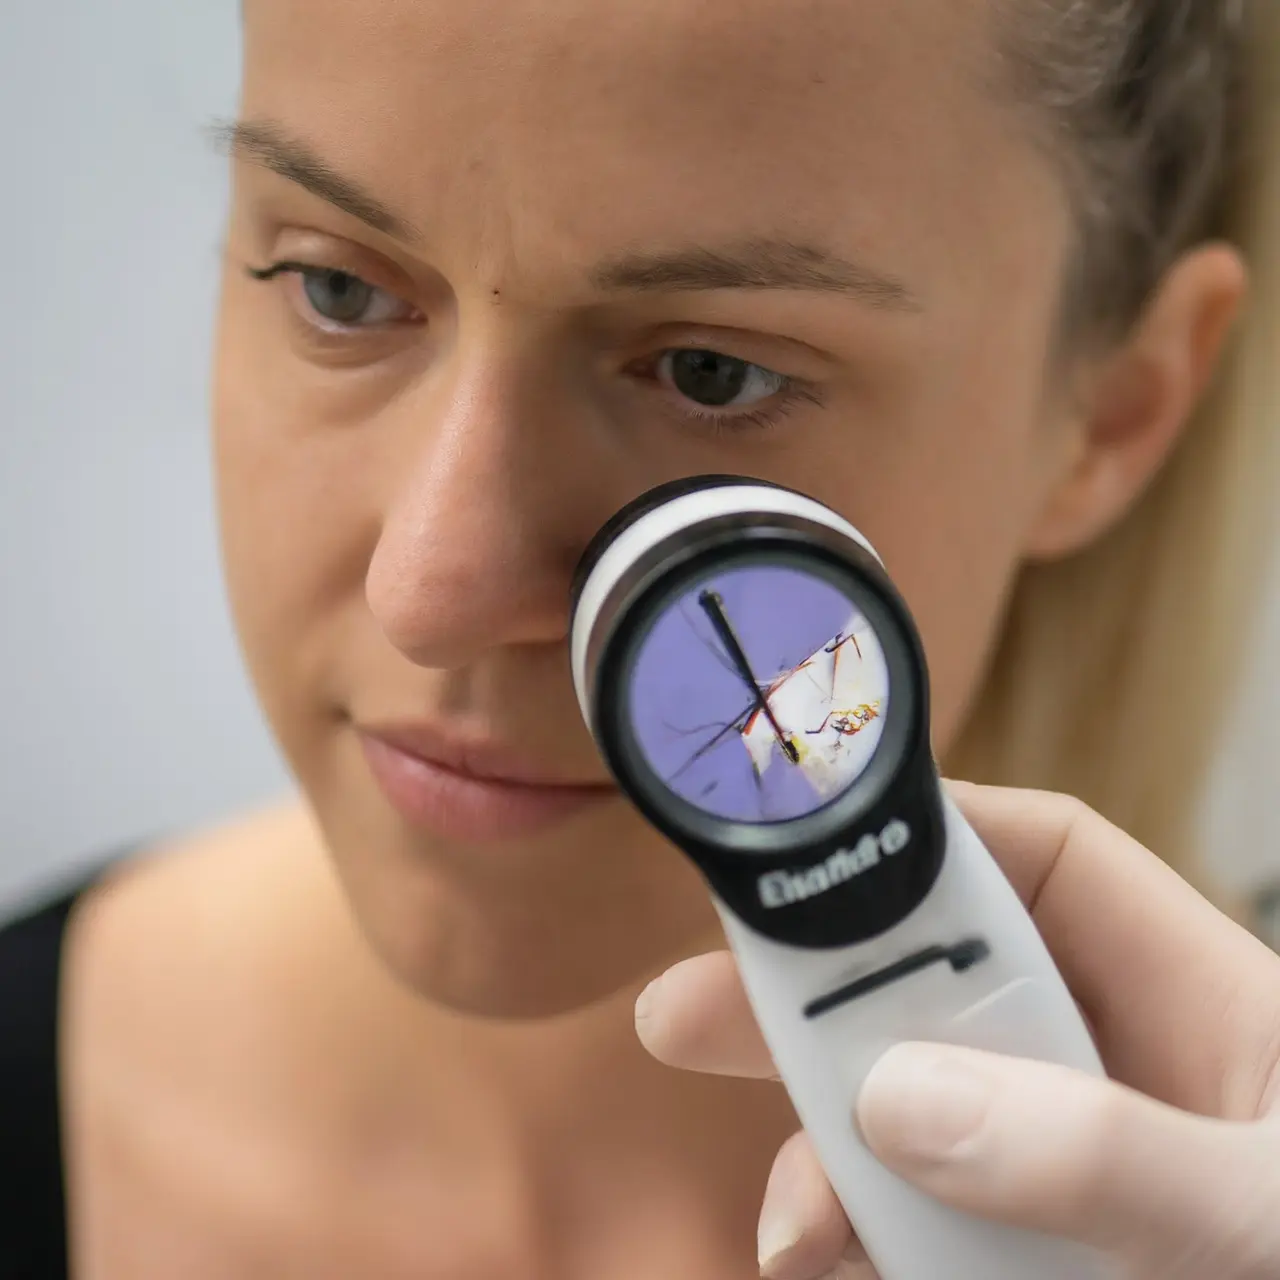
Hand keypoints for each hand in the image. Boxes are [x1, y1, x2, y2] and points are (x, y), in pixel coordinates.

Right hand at [634, 782, 1279, 1278]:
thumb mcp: (1263, 1213)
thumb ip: (1106, 1153)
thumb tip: (902, 1097)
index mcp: (1203, 1001)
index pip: (1048, 864)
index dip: (926, 831)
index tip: (804, 842)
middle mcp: (1123, 1068)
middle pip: (941, 986)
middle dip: (814, 997)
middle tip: (680, 1014)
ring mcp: (1074, 1167)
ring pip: (918, 1115)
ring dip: (833, 1155)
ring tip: (793, 1231)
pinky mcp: (1041, 1256)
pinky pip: (929, 1222)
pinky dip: (868, 1242)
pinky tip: (827, 1265)